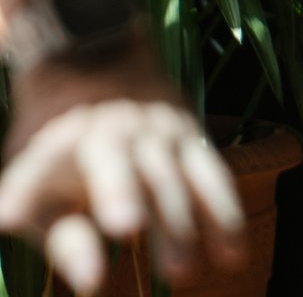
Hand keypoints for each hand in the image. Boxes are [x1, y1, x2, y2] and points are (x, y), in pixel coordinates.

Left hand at [0, 56, 245, 292]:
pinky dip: (225, 214)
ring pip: (173, 173)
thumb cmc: (64, 156)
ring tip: (183, 273)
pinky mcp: (195, 139)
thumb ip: (63, 235)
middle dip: (124, 193)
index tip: (26, 220)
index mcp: (62, 138)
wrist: (105, 70)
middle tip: (125, 230)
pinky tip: (233, 255)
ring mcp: (161, 131)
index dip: (35, 190)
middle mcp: (114, 129)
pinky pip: (213, 176)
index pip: (45, 164)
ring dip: (182, 221)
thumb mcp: (44, 188)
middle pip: (119, 162)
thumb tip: (90, 280)